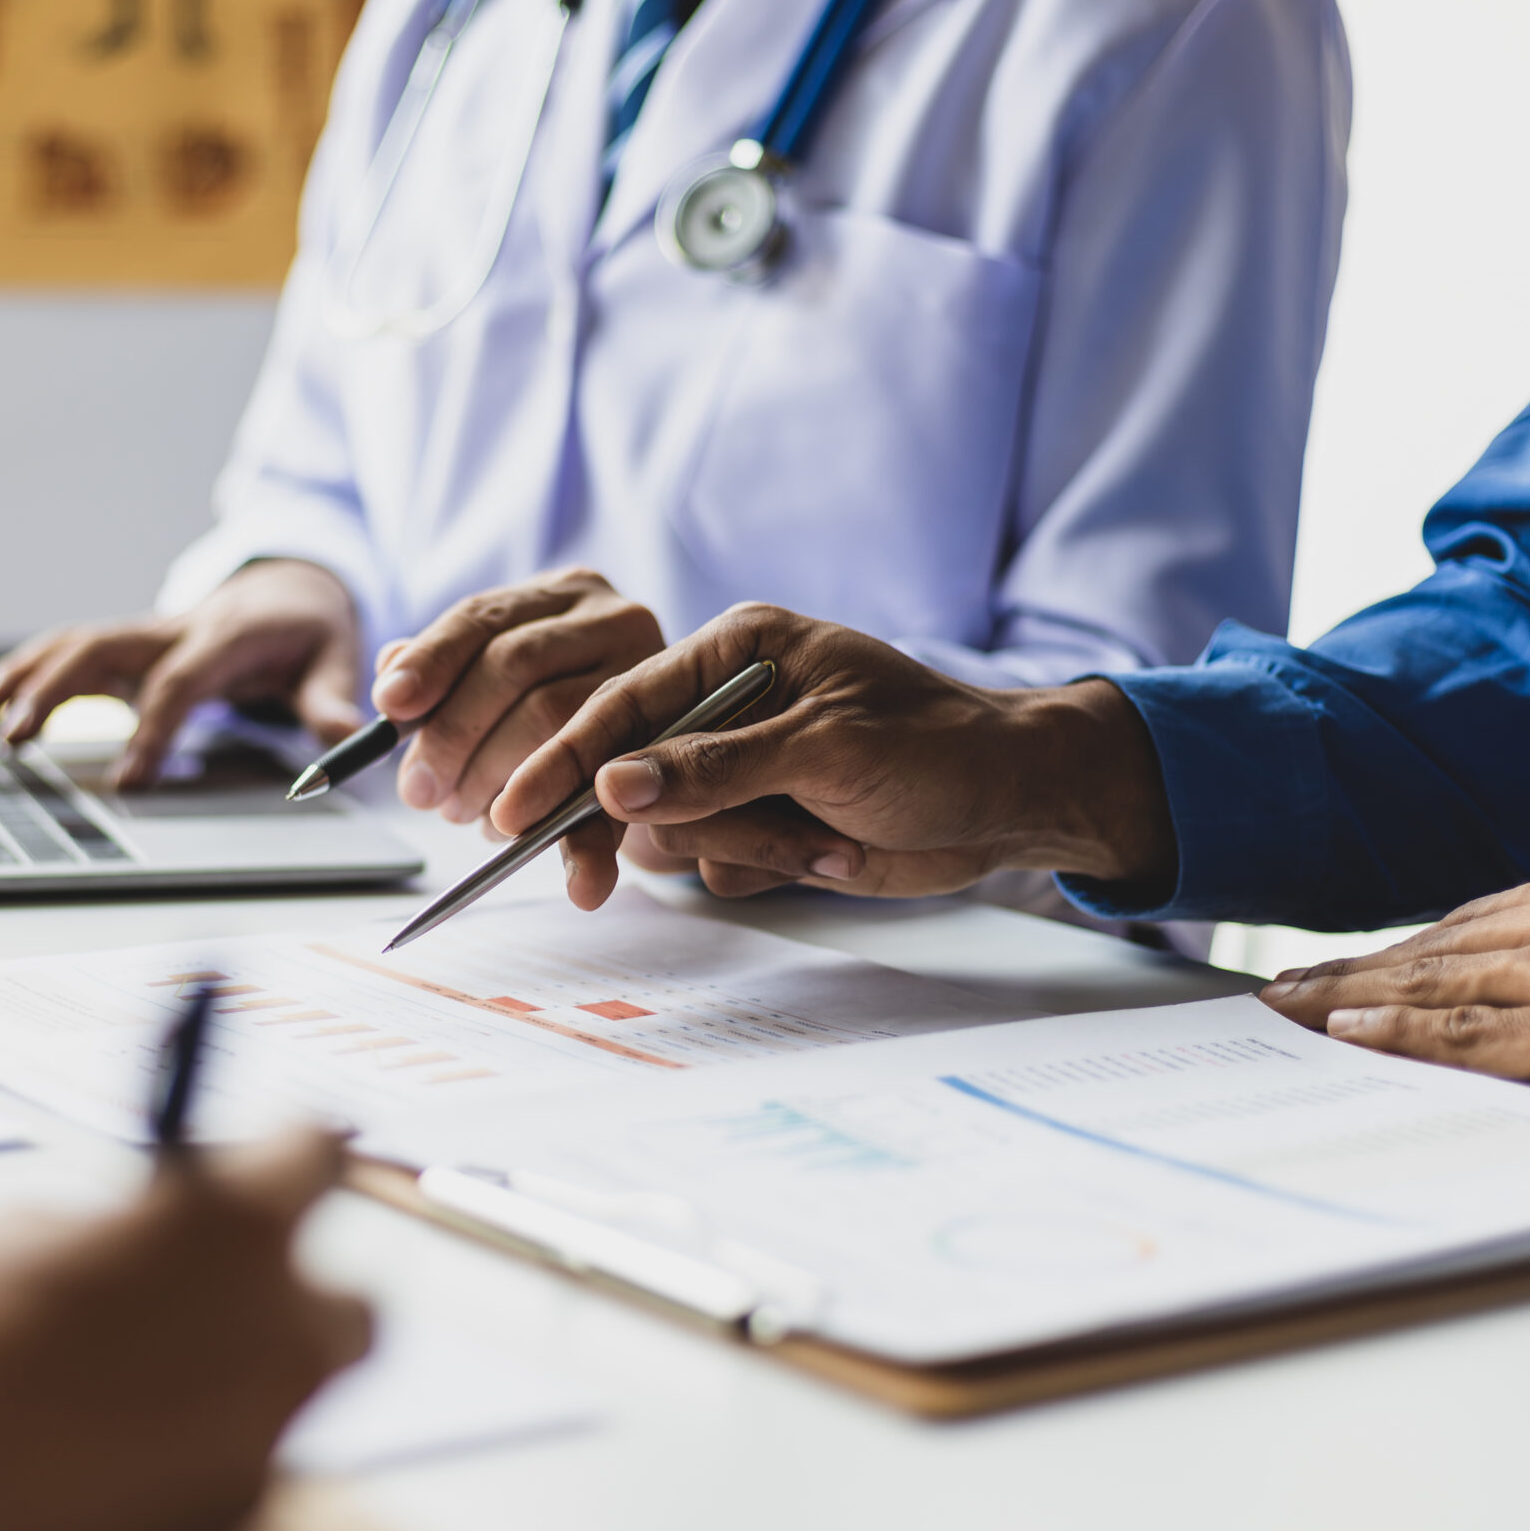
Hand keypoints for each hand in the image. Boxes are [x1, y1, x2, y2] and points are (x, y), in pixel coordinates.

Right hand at [0, 560, 361, 785]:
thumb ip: (332, 701)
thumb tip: (345, 741)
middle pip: (102, 649)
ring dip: (20, 674)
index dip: (153, 729)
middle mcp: (174, 628)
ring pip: (72, 644)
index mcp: (225, 637)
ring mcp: (144, 634)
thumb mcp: (336, 660)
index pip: (180, 682)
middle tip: (14, 739)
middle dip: (54, 690)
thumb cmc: (311, 633)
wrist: (292, 587)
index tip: (128, 781)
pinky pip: (65, 652)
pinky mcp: (126, 646)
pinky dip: (17, 671)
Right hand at [0, 1131, 371, 1530]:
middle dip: (295, 1298)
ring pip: (290, 1401)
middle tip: (209, 1298)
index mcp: (229, 1227)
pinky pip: (231, 1475)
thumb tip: (106, 1245)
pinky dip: (189, 1460)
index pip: (313, 1157)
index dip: (283, 1158)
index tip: (267, 1162)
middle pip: (349, 1306)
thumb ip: (86, 1231)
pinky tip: (105, 1463)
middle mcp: (276, 1334)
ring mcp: (260, 1447)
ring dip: (240, 1382)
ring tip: (135, 1389)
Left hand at [370, 568, 662, 825]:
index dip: (430, 660)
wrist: (660, 757)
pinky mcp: (671, 751)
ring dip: (495, 780)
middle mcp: (616, 621)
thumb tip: (391, 676)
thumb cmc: (557, 710)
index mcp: (565, 594)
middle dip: (453, 733)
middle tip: (422, 790)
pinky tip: (575, 883)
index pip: (483, 617)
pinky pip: (616, 800)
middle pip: (513, 664)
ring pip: (553, 722)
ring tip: (465, 813)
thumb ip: (449, 671)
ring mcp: (653, 682)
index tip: (390, 707)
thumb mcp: (503, 677)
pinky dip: (588, 850)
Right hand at [489, 603, 1177, 909]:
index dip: (563, 758)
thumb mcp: (828, 750)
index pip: (625, 703)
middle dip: (654, 826)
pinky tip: (833, 854)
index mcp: (739, 650)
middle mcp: (731, 704)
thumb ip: (715, 769)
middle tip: (594, 880)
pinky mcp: (766, 822)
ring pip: (679, 830)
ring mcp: (746, 768)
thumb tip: (613, 787)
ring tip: (823, 843)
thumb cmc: (941, 749)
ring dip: (744, 849)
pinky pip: (718, 864)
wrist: (1018, 805)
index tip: (511, 809)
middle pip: (636, 774)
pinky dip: (770, 869)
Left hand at [1259, 852, 1529, 1122]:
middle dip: (1351, 969)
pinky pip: (1472, 1036)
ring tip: (1286, 1010)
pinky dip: (1401, 1033)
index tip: (1347, 961)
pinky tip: (1348, 1032)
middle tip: (1279, 986)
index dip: (1402, 945)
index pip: (1475, 917)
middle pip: (1438, 946)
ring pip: (1436, 985)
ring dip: (1348, 998)